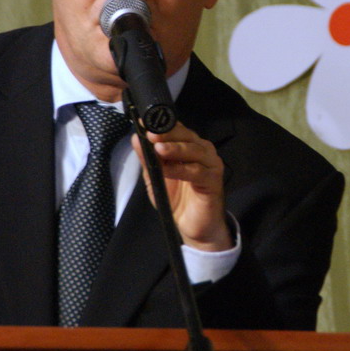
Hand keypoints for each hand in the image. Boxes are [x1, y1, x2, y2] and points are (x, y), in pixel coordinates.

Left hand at [131, 122, 231, 251]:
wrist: (193, 226)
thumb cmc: (176, 198)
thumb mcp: (155, 177)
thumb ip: (147, 158)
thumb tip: (136, 138)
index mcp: (188, 146)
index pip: (176, 129)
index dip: (161, 125)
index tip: (144, 124)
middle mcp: (202, 150)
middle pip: (186, 136)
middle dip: (168, 134)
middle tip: (151, 134)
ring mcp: (210, 164)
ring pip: (194, 150)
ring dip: (175, 149)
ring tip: (158, 149)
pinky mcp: (214, 180)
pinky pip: (197, 171)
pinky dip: (180, 169)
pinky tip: (167, 170)